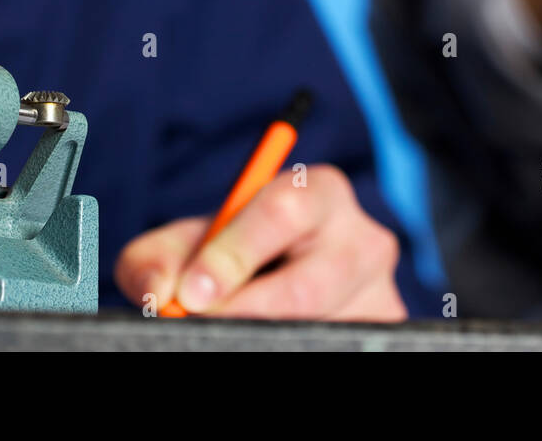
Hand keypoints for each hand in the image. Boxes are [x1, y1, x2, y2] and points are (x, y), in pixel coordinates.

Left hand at [115, 164, 406, 320]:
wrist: (271, 282)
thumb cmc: (227, 254)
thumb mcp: (187, 243)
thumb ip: (157, 257)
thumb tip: (157, 292)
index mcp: (321, 192)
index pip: (283, 212)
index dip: (233, 254)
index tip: (191, 292)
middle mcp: (364, 240)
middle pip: (309, 285)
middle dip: (247, 311)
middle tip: (201, 326)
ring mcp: (382, 295)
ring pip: (319, 328)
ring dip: (264, 337)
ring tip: (233, 333)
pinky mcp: (384, 331)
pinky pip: (333, 348)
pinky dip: (289, 349)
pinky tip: (267, 342)